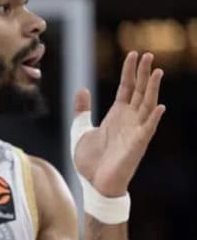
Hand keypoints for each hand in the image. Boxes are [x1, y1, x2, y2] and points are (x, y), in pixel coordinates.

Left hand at [73, 51, 165, 196]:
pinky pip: (147, 130)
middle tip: (149, 54)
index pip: (126, 87)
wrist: (94, 185)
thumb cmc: (91, 161)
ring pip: (147, 105)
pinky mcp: (136, 146)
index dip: (130, 71)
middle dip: (144, 73)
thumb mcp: (80, 130)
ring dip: (152, 89)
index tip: (133, 54)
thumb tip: (82, 89)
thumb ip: (82, 111)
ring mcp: (135, 131)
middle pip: (140, 91)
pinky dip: (153, 118)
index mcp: (116, 115)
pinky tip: (160, 106)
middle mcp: (129, 120)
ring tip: (157, 71)